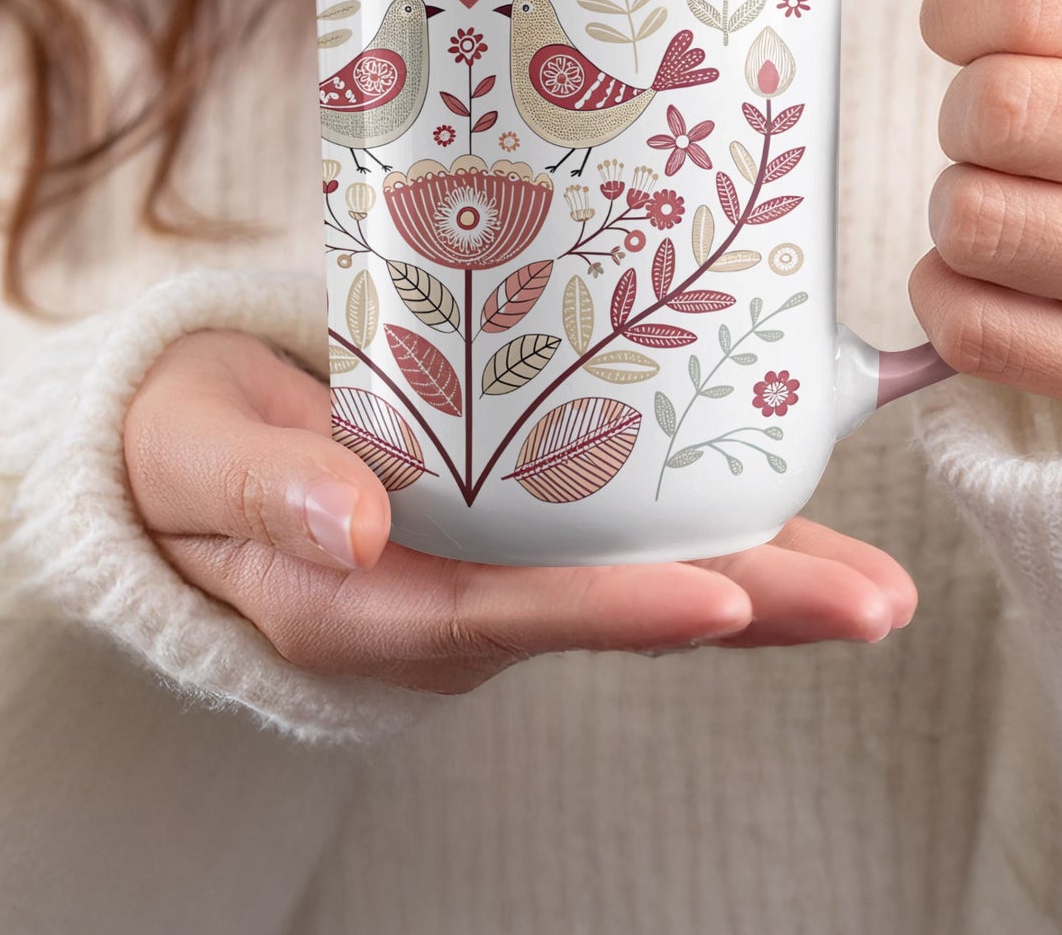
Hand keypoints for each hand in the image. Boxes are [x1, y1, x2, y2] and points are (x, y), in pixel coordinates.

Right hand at [123, 331, 916, 693]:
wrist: (190, 452)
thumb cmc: (185, 446)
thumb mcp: (193, 454)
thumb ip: (261, 489)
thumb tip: (348, 523)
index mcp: (364, 601)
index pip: (501, 614)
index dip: (611, 611)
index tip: (719, 601)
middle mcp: (446, 603)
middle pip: (606, 611)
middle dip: (744, 610)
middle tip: (873, 604)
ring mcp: (487, 571)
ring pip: (634, 581)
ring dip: (758, 579)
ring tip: (876, 583)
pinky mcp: (509, 530)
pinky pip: (618, 537)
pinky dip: (708, 529)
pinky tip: (789, 510)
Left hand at [913, 0, 1061, 419]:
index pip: (1030, 3)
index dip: (959, 11)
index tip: (973, 30)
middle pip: (995, 114)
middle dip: (964, 111)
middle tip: (1000, 123)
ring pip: (977, 223)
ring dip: (958, 203)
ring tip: (1011, 192)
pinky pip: (976, 331)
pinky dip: (948, 293)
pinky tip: (993, 270)